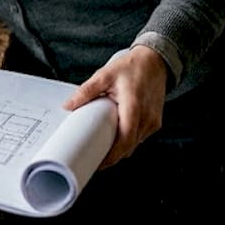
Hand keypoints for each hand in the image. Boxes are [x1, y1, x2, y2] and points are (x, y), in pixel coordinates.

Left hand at [63, 45, 167, 168]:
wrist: (156, 61)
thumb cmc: (132, 66)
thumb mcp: (105, 75)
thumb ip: (86, 91)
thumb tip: (68, 105)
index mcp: (134, 107)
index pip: (124, 140)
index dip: (112, 156)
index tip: (98, 163)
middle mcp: (147, 118)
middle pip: (129, 147)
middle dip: (113, 156)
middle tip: (94, 159)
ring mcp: (153, 121)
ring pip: (135, 144)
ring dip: (121, 148)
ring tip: (102, 148)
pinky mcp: (156, 121)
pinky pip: (141, 137)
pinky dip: (129, 140)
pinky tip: (116, 137)